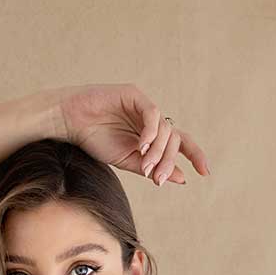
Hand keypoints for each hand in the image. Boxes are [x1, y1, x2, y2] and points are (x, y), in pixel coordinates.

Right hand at [54, 83, 210, 187]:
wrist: (70, 123)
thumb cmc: (94, 141)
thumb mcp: (127, 162)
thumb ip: (153, 169)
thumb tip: (182, 178)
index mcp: (151, 136)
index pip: (180, 143)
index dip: (195, 155)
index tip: (205, 172)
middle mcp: (151, 121)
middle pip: (174, 140)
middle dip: (168, 161)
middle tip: (157, 179)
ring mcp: (143, 106)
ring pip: (165, 129)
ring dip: (158, 152)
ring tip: (145, 167)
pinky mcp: (134, 95)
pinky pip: (152, 114)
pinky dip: (150, 132)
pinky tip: (142, 147)